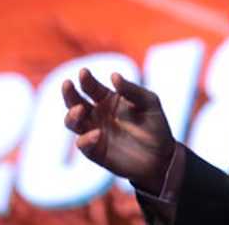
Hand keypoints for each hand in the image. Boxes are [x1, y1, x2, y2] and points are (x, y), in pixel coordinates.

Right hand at [62, 68, 175, 194]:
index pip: (92, 87)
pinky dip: (85, 139)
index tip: (84, 72)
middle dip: (69, 93)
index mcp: (108, 99)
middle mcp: (97, 114)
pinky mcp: (95, 151)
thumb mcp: (148, 102)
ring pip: (73, 122)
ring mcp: (94, 132)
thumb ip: (131, 90)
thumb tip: (114, 76)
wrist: (161, 156)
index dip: (86, 79)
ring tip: (79, 110)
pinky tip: (96, 134)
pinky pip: (83, 144)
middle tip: (68, 85)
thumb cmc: (155, 125)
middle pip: (75, 102)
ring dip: (72, 115)